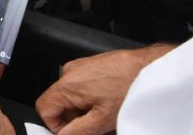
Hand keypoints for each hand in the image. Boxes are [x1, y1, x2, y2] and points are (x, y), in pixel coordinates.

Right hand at [36, 45, 172, 134]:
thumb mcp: (102, 120)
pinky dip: (92, 99)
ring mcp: (81, 66)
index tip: (72, 133)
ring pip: (72, 96)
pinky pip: (83, 86)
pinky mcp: (92, 64)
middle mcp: (70, 72)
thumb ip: (77, 131)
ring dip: (85, 110)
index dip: (56, 126)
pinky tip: (109, 104)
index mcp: (67, 85)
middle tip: (95, 128)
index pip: (44, 109)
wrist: (148, 68)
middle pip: (59, 103)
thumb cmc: (129, 88)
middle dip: (74, 119)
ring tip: (106, 116)